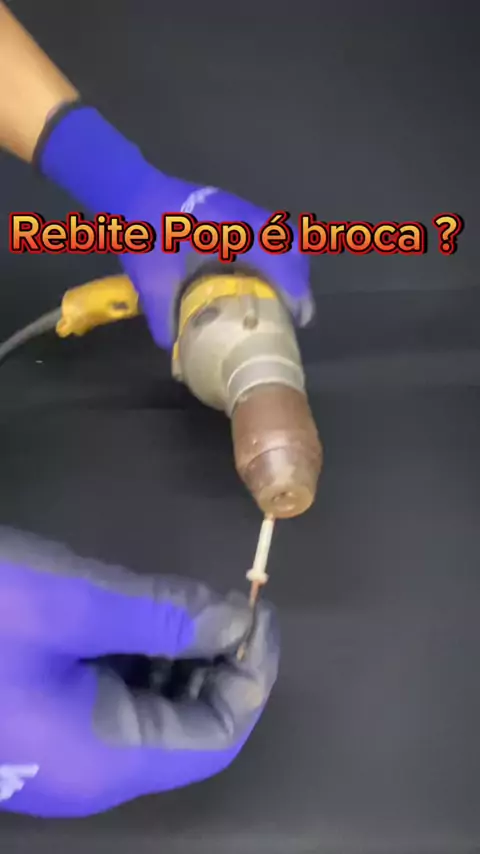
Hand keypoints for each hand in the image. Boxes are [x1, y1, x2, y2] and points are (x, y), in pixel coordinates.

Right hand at [0, 528, 278, 817]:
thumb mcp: (73, 605)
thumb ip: (163, 614)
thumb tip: (238, 620)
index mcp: (109, 759)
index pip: (219, 735)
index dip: (251, 673)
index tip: (258, 610)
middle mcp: (91, 772)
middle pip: (187, 727)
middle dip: (217, 661)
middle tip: (225, 599)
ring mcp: (61, 754)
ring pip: (149, 714)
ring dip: (179, 658)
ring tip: (185, 603)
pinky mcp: (40, 728)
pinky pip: (110, 704)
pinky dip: (138, 662)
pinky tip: (136, 620)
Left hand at [38, 105, 313, 347]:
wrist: (130, 192)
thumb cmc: (142, 233)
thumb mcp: (151, 281)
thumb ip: (165, 318)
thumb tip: (177, 350)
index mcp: (230, 231)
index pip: (280, 259)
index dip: (294, 290)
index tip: (297, 318)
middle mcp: (244, 217)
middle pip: (292, 247)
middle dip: (298, 282)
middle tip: (290, 314)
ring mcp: (241, 210)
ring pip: (284, 238)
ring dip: (288, 269)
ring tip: (278, 300)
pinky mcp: (235, 211)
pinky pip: (269, 234)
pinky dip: (275, 258)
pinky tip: (258, 280)